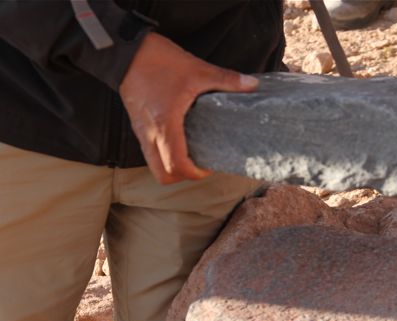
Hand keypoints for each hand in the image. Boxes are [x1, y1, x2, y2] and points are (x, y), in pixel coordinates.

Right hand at [120, 32, 258, 183]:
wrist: (125, 51)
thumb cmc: (158, 61)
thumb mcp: (197, 70)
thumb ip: (226, 80)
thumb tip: (252, 85)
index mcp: (165, 126)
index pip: (176, 167)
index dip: (196, 173)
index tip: (209, 166)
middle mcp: (149, 135)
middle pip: (163, 175)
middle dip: (183, 176)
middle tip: (201, 163)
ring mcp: (140, 132)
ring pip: (154, 166)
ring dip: (173, 166)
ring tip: (192, 153)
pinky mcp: (138, 126)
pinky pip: (150, 152)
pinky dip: (165, 154)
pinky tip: (180, 139)